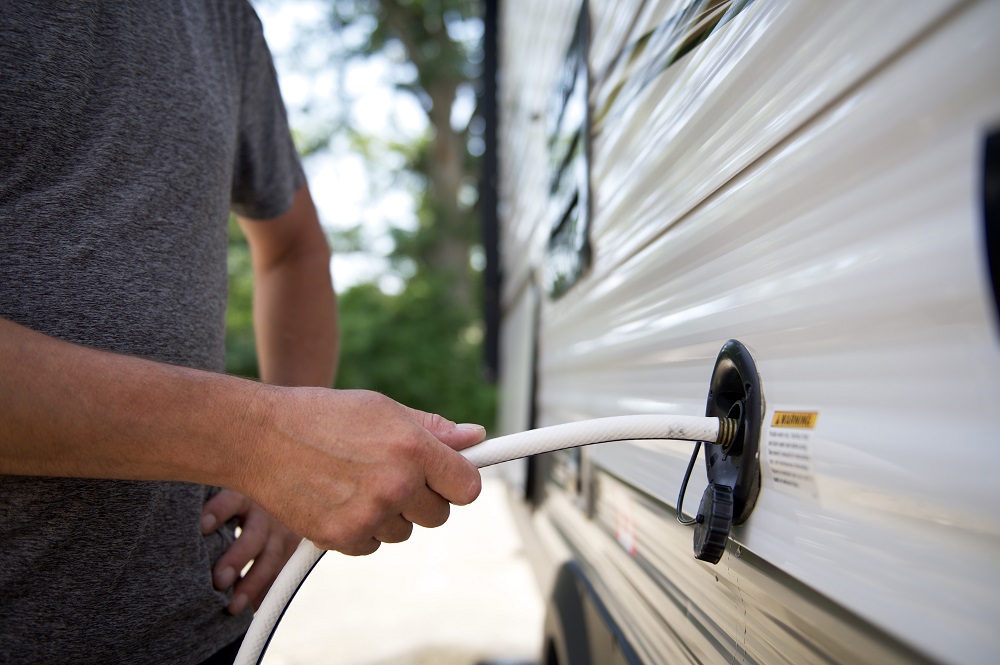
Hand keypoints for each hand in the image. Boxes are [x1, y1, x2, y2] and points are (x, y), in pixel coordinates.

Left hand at [201, 489, 300, 614]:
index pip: (231, 501)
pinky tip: (251, 608)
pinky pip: (281, 574)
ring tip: (232, 606)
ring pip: (271, 559)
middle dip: (237, 559)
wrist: (279, 503)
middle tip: (218, 581)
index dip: (218, 512)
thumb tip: (173, 527)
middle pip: (254, 535)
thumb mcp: (228, 497)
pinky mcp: (292, 549)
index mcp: (245, 495)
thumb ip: (207, 510)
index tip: (201, 527)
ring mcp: (283, 531)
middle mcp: (267, 512)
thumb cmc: (235, 505)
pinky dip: (266, 592)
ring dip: (252, 584)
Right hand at [236, 388, 485, 556]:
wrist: (260, 436)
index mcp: (413, 449)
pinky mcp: (343, 538)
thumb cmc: (323, 415)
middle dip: (422, 498)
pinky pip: (373, 545)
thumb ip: (433, 428)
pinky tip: (338, 498)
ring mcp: (369, 516)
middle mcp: (396, 485)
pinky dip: (361, 529)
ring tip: (357, 481)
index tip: (448, 478)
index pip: (468, 487)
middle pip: (439, 515)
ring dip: (390, 514)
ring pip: (404, 531)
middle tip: (391, 474)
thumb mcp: (383, 408)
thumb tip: (475, 437)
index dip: (459, 482)